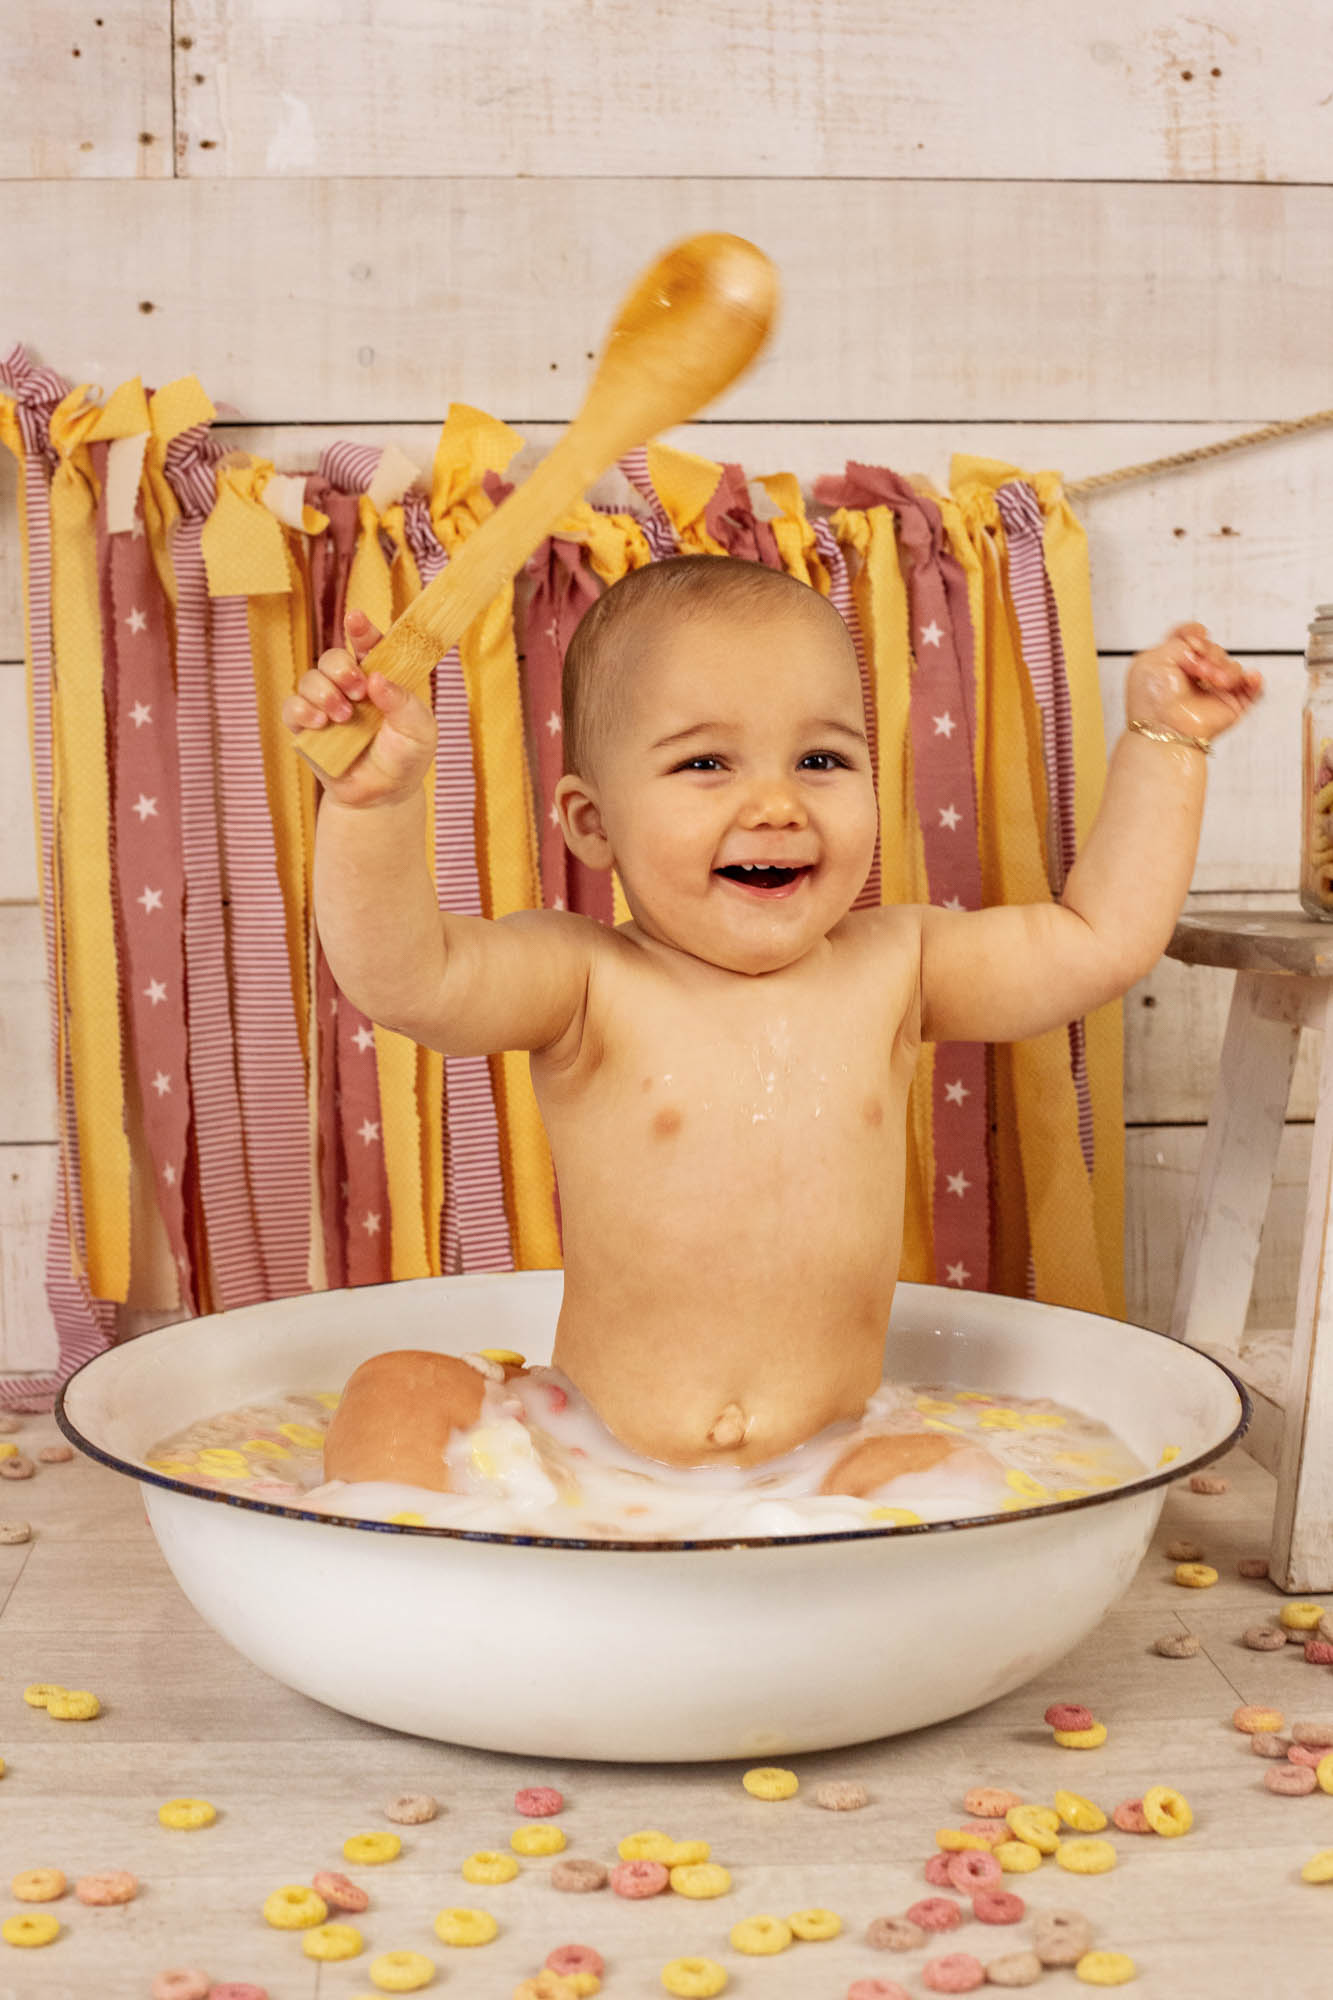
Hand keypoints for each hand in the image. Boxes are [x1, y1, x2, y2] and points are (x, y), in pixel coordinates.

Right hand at [282, 609, 436, 807]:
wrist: (384, 796)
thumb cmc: (406, 757)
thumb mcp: (419, 730)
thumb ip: (403, 703)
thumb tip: (377, 678)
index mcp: (380, 677)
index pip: (368, 644)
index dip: (361, 629)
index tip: (356, 619)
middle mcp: (350, 686)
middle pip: (332, 658)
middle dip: (340, 667)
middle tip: (358, 689)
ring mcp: (326, 705)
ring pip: (310, 679)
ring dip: (324, 692)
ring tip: (343, 716)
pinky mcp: (307, 728)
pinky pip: (292, 708)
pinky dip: (302, 710)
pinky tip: (320, 722)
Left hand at [1125, 622, 1263, 743]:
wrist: (1164, 730)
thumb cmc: (1152, 702)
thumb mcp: (1153, 661)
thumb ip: (1178, 642)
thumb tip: (1199, 645)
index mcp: (1173, 665)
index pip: (1190, 640)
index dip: (1195, 634)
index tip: (1196, 638)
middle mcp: (1194, 677)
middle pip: (1214, 650)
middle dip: (1209, 655)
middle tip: (1199, 670)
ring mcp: (1213, 691)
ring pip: (1232, 666)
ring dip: (1226, 669)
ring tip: (1214, 682)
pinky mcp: (1231, 705)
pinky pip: (1252, 689)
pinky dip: (1254, 680)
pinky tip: (1249, 678)